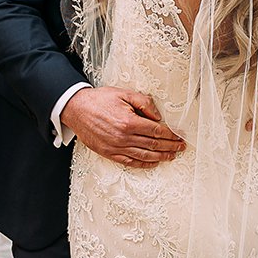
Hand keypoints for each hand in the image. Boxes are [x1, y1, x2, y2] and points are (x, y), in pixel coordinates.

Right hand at [62, 86, 184, 167]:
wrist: (76, 108)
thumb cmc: (100, 99)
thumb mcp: (124, 93)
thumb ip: (144, 102)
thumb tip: (158, 116)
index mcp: (129, 121)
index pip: (156, 131)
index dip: (170, 135)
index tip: (179, 136)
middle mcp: (123, 137)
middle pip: (153, 145)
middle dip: (170, 147)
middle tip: (181, 147)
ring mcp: (115, 147)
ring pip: (144, 156)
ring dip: (161, 157)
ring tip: (172, 156)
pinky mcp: (108, 153)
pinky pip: (130, 162)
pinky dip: (144, 164)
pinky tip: (153, 163)